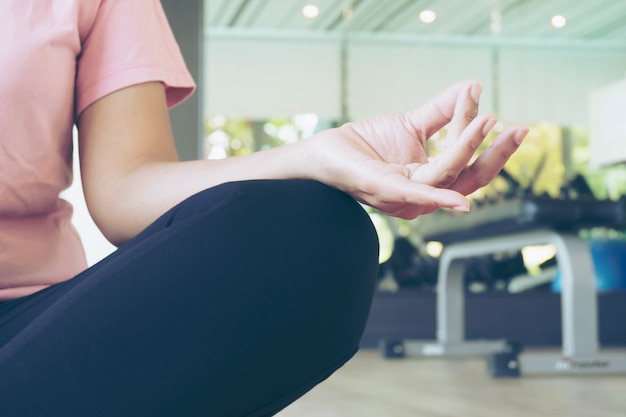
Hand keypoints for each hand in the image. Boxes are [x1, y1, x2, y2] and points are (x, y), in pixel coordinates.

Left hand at [311, 80, 527, 218]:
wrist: (325, 152)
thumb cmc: (366, 145)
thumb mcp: (411, 125)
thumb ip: (443, 111)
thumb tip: (474, 86)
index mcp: (431, 181)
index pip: (465, 161)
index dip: (479, 135)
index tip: (489, 106)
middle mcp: (422, 195)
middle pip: (469, 179)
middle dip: (496, 155)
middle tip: (520, 130)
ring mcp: (404, 197)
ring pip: (446, 175)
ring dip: (467, 147)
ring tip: (486, 120)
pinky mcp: (384, 191)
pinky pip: (416, 194)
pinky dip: (439, 197)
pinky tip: (461, 201)